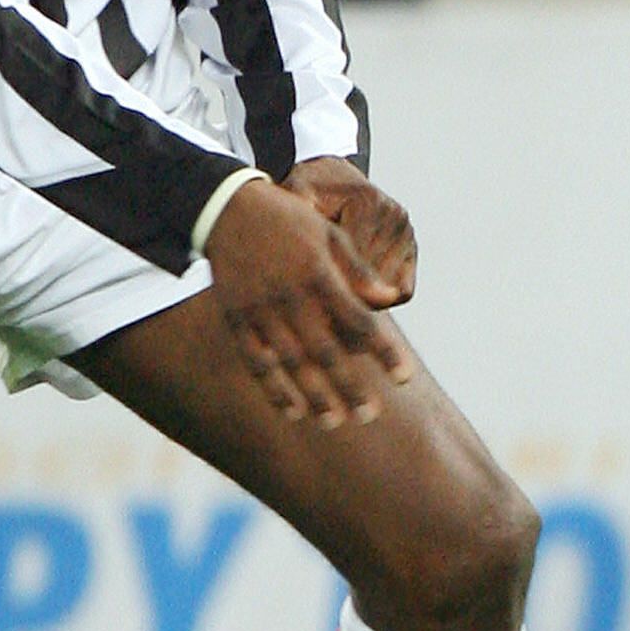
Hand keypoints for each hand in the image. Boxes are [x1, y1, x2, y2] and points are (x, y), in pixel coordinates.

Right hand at [203, 177, 414, 426]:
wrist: (226, 209)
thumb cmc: (289, 222)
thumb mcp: (330, 234)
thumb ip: (359, 270)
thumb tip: (392, 297)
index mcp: (319, 274)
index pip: (358, 321)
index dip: (383, 351)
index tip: (403, 378)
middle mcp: (289, 296)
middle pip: (324, 351)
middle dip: (348, 385)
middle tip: (369, 414)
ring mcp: (259, 310)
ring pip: (289, 362)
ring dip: (312, 394)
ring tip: (334, 421)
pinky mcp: (236, 318)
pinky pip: (255, 360)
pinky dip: (273, 388)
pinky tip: (292, 411)